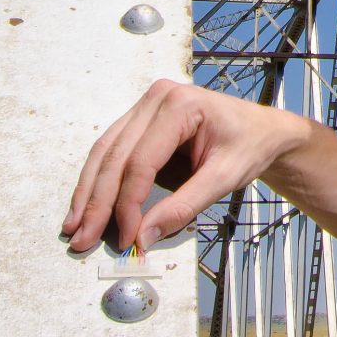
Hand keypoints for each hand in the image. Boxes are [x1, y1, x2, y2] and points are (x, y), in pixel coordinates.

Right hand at [63, 78, 307, 255]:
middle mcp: (157, 98)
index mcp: (181, 105)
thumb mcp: (224, 179)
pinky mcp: (140, 119)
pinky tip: (86, 207)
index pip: (141, 162)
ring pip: (105, 153)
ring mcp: (146, 105)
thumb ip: (183, 207)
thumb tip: (144, 237)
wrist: (261, 131)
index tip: (125, 238)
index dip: (128, 204)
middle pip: (115, 156)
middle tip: (82, 238)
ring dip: (89, 193)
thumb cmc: (248, 147)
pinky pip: (111, 151)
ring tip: (74, 226)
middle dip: (97, 202)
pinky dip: (98, 182)